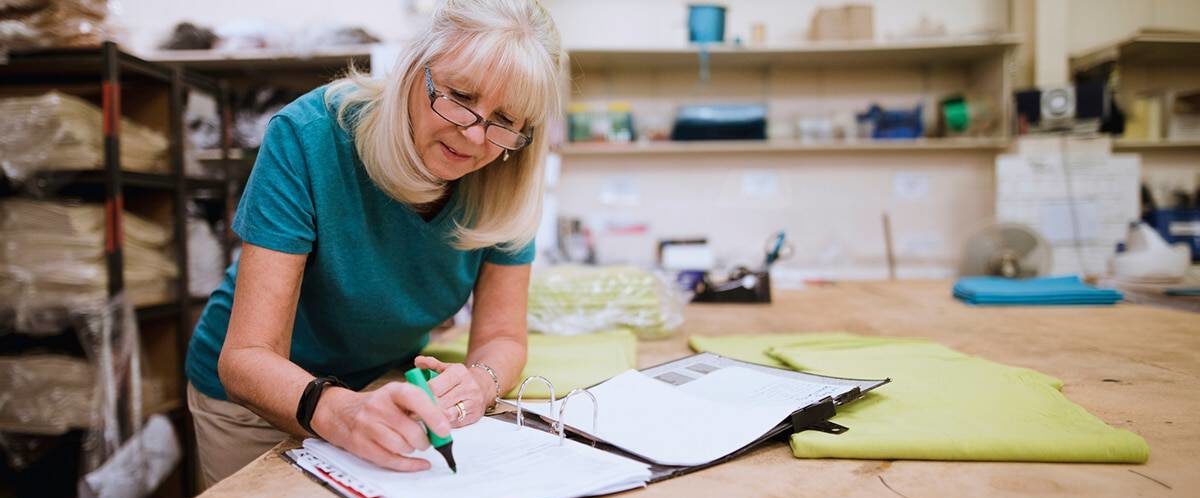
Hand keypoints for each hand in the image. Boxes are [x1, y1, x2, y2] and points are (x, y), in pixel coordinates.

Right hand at [311, 382, 450, 471]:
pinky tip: (419, 463)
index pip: (415, 399)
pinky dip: (409, 465)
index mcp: (392, 391)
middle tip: (427, 440)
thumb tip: (444, 421)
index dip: (432, 415)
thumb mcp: (396, 395)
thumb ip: (419, 404)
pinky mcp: (361, 445)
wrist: (340, 412)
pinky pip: (390, 460)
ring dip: (413, 449)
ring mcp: (367, 426)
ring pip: (401, 446)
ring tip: (412, 444)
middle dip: (425, 440)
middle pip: (410, 430)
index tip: (444, 430)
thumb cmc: (378, 405)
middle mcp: (378, 407)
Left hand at [414, 355, 490, 427]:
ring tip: (426, 416)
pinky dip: (444, 423)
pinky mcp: (475, 416)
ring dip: (435, 417)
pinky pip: (455, 423)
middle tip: (414, 411)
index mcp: (459, 373)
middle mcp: (468, 387)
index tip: (414, 398)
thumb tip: (418, 361)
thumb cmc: (461, 378)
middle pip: (440, 402)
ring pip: (448, 415)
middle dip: (426, 407)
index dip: (422, 394)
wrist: (485, 386)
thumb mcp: (448, 368)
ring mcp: (473, 403)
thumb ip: (431, 364)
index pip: (435, 387)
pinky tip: (438, 420)